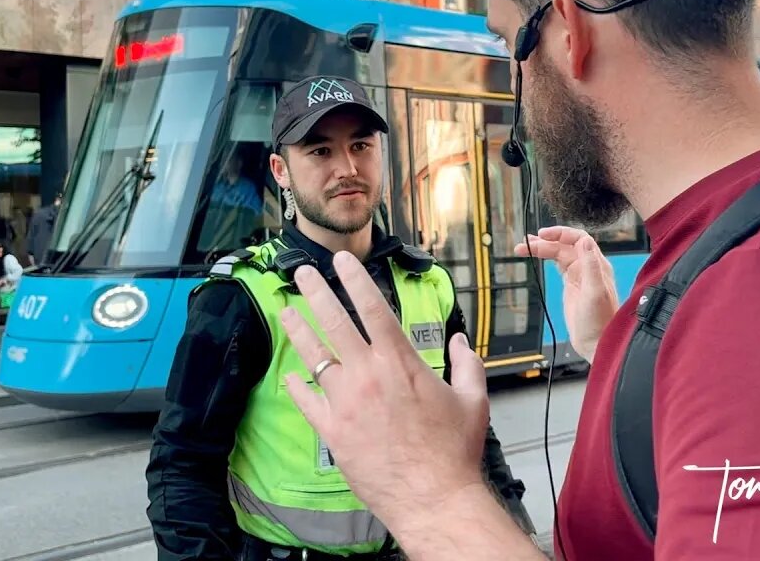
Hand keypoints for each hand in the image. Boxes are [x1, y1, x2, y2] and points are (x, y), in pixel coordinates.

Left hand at [278, 252, 491, 535]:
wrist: (434, 497)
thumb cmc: (455, 451)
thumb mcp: (473, 399)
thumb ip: (466, 365)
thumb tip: (460, 343)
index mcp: (400, 362)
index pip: (372, 308)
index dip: (355, 279)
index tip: (342, 261)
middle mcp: (368, 375)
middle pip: (335, 322)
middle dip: (316, 292)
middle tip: (302, 273)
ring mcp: (345, 403)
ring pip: (314, 356)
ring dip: (299, 330)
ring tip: (286, 312)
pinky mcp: (332, 432)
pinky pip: (307, 401)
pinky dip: (297, 385)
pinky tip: (291, 375)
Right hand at [515, 225, 617, 360]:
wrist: (597, 343)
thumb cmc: (599, 322)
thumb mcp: (595, 292)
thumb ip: (590, 265)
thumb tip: (584, 240)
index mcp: (596, 265)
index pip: (578, 238)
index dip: (560, 233)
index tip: (542, 235)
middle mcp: (588, 267)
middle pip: (564, 246)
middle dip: (544, 243)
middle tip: (524, 245)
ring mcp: (579, 275)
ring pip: (559, 254)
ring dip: (541, 248)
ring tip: (522, 248)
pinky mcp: (571, 284)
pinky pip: (558, 264)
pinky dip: (546, 258)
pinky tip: (536, 256)